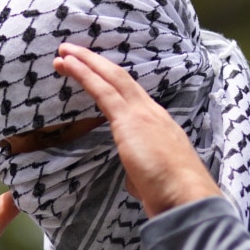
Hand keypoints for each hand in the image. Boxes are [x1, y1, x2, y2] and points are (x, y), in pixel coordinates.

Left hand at [52, 43, 219, 215]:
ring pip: (111, 78)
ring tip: (64, 52)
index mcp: (159, 125)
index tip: (94, 74)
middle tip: (72, 51)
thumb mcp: (153, 180)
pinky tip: (68, 65)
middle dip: (96, 63)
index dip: (111, 82)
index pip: (131, 96)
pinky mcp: (129, 120)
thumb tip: (136, 180)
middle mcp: (152, 113)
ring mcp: (142, 113)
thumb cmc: (171, 195)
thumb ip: (142, 174)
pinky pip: (102, 90)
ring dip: (85, 63)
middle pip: (121, 79)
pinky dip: (84, 74)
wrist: (186, 197)